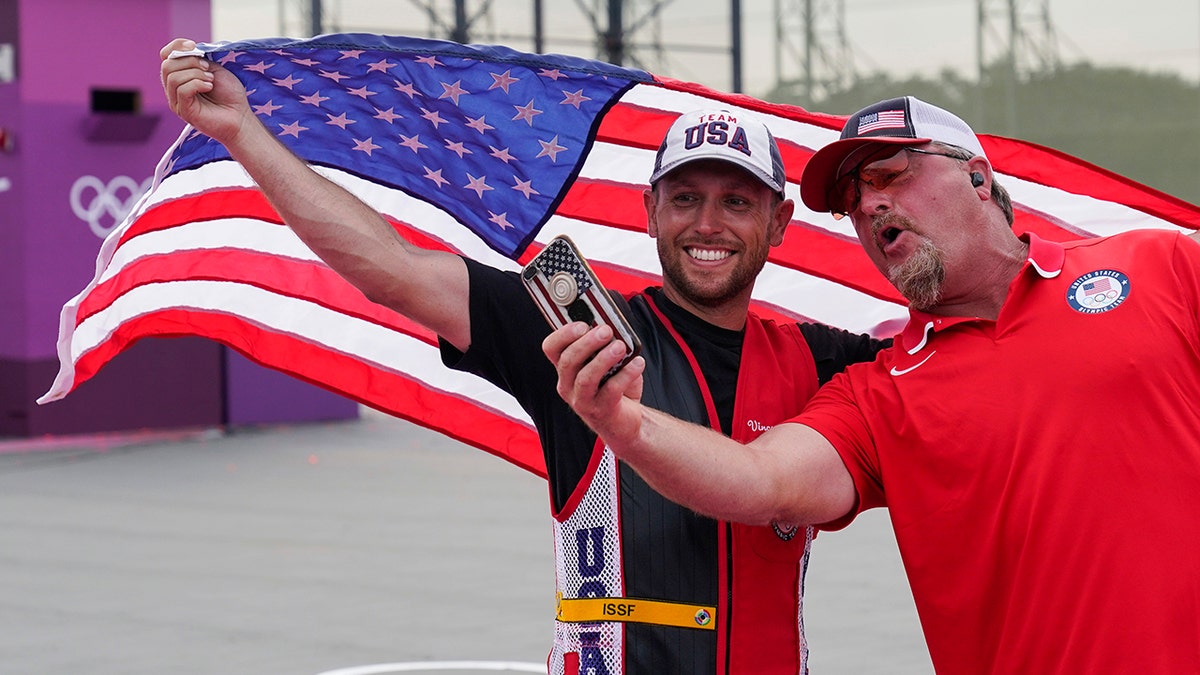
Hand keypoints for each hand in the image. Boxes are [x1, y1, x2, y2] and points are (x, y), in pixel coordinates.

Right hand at [159, 38, 253, 145]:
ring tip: (211, 80)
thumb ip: (197, 59)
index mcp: (179, 75)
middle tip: (208, 69)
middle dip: (189, 62)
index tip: (193, 45)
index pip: (165, 56)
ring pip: (173, 77)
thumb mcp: (214, 69)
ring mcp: (177, 101)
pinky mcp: (184, 111)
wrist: (240, 116)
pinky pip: (182, 90)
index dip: (176, 46)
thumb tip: (186, 48)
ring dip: (195, 74)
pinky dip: (197, 84)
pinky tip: (209, 87)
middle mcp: (174, 88)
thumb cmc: (229, 94)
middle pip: (167, 65)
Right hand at [543, 322, 645, 449]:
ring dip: (603, 359)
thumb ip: (606, 346)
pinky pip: (611, 391)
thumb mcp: (606, 363)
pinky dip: (625, 374)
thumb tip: (616, 329)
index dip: (563, 334)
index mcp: (566, 369)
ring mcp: (582, 401)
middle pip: (568, 361)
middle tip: (606, 331)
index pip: (552, 348)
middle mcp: (568, 385)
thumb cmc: (613, 387)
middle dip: (587, 343)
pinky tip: (637, 364)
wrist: (624, 421)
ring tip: (620, 347)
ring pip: (585, 378)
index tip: (583, 324)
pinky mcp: (601, 411)